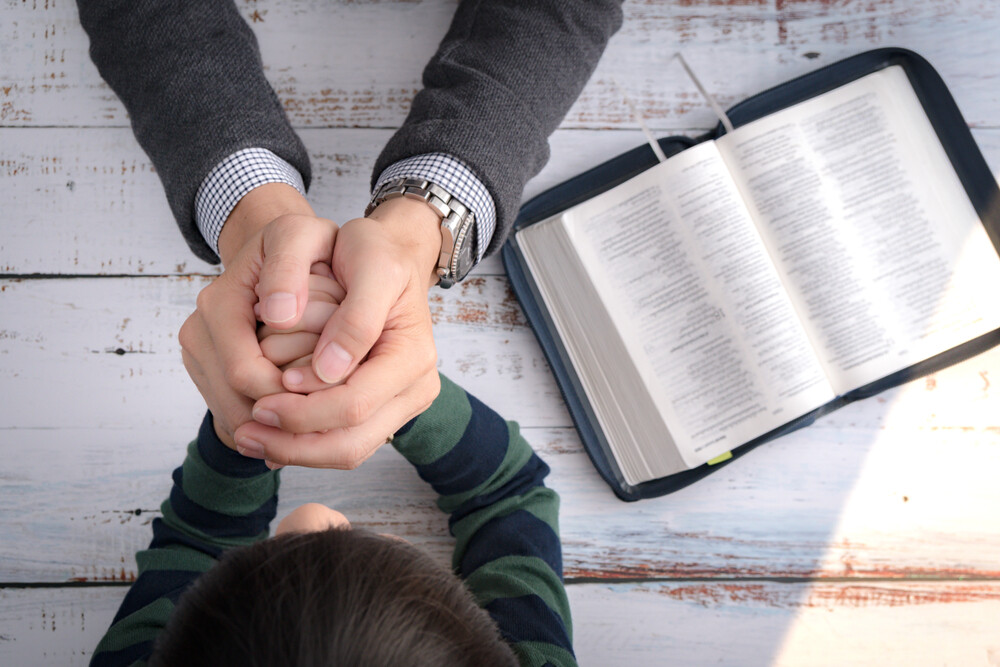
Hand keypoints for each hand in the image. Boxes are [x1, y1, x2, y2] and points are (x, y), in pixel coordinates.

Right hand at [178, 183, 337, 448]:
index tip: (329, 401)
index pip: (245, 373)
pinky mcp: (207, 371)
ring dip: (274, 429)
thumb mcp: (302, 237)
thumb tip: (277, 316)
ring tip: (321, 431)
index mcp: (219, 303)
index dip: (287, 395)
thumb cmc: (302, 245)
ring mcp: (199, 355)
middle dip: (282, 419)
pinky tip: (301, 425)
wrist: (282, 250)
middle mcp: (198, 332)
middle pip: (234, 403)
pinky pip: (231, 415)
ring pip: (232, 417)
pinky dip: (265, 426)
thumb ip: (290, 268)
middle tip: (329, 428)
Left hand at [233, 196, 442, 468]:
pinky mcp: (381, 409)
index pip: (355, 404)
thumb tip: (328, 370)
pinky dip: (303, 442)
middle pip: (351, 443)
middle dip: (294, 444)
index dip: (304, 409)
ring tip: (249, 436)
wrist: (389, 254)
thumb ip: (355, 318)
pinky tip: (268, 431)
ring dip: (294, 450)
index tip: (260, 399)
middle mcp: (414, 388)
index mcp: (413, 357)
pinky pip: (341, 441)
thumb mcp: (372, 266)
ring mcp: (399, 404)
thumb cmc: (376, 253)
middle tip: (244, 432)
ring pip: (345, 450)